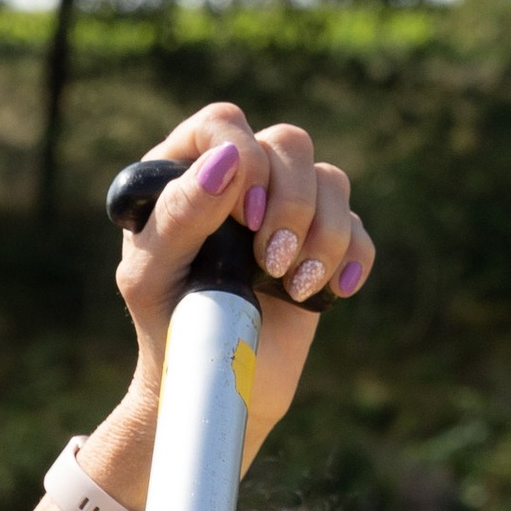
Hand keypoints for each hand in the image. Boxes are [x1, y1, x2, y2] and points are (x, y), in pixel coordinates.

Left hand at [112, 100, 373, 456]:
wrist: (214, 386)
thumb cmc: (166, 329)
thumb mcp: (151, 277)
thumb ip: (179, 215)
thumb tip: (228, 161)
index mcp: (184, 174)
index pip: (222, 123)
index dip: (243, 157)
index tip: (243, 216)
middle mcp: (239, 180)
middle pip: (288, 143)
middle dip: (290, 203)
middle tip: (270, 262)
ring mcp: (285, 210)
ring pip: (331, 179)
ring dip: (323, 233)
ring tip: (294, 286)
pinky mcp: (323, 245)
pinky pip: (358, 227)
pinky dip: (350, 258)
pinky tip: (327, 292)